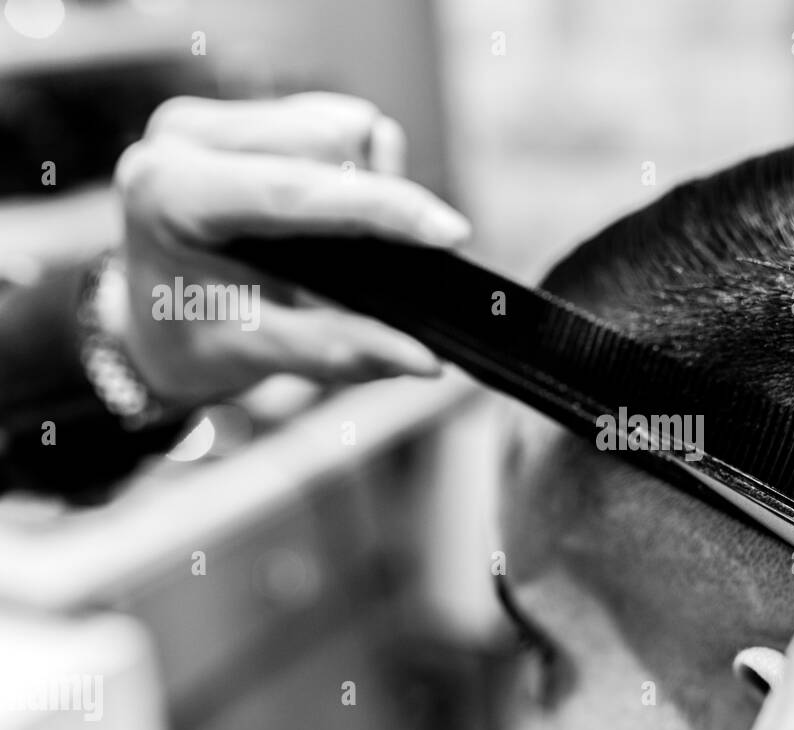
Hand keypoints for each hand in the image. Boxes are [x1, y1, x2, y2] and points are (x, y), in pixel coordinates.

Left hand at [110, 93, 469, 405]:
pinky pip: (332, 120)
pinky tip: (328, 214)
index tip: (449, 233)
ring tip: (344, 243)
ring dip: (366, 181)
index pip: (294, 190)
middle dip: (376, 198)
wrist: (149, 322)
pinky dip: (352, 169)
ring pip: (338, 123)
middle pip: (328, 140)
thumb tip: (421, 358)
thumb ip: (339, 351)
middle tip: (381, 264)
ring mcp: (211, 117)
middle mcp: (184, 137)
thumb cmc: (193, 338)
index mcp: (169, 192)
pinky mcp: (241, 113)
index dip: (382, 208)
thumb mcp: (257, 354)